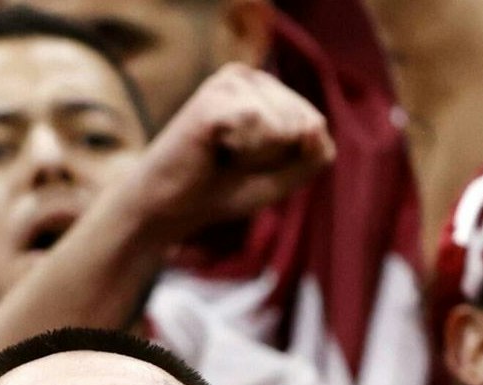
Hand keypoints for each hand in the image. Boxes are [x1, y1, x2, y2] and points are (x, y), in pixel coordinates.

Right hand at [124, 64, 334, 242]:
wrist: (167, 210)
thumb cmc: (222, 190)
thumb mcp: (285, 177)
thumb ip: (316, 154)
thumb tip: (311, 126)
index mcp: (264, 87)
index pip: (314, 125)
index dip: (287, 159)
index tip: (248, 163)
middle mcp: (245, 75)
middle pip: (302, 125)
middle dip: (274, 158)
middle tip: (231, 162)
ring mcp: (226, 83)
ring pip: (284, 126)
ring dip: (257, 157)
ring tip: (222, 157)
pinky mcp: (212, 100)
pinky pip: (261, 125)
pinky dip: (244, 153)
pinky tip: (213, 152)